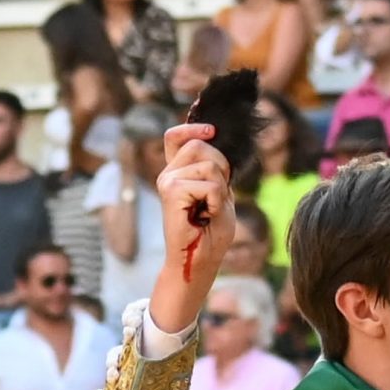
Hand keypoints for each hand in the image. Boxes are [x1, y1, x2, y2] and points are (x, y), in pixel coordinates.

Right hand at [149, 122, 237, 331]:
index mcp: (179, 172)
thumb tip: (217, 146)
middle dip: (221, 166)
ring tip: (209, 209)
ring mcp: (167, 180)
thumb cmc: (211, 233)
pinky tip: (207, 215)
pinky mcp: (171, 190)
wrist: (201, 260)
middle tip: (218, 197)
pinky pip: (210, 185)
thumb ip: (218, 172)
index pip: (177, 137)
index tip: (212, 131)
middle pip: (200, 146)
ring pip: (209, 165)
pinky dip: (216, 201)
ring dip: (220, 189)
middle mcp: (169, 173)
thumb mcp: (221, 196)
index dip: (193, 129)